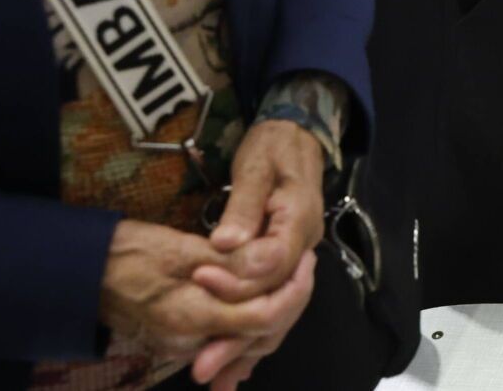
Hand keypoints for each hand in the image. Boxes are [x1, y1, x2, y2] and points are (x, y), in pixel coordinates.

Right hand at [96, 220, 313, 376]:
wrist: (77, 274)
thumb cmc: (125, 252)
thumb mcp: (180, 248)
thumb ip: (230, 262)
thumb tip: (274, 262)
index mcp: (192, 317)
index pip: (265, 318)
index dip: (294, 290)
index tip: (306, 259)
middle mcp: (190, 342)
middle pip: (262, 334)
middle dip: (292, 300)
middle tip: (305, 262)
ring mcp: (183, 346)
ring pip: (247, 339)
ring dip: (275, 309)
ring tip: (291, 273)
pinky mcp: (178, 341)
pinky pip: (226, 339)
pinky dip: (250, 321)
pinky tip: (266, 298)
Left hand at [186, 119, 327, 386]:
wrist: (296, 135)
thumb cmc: (274, 146)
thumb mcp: (256, 167)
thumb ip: (242, 206)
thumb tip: (224, 244)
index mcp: (299, 222)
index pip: (271, 264)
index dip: (235, 278)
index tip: (198, 279)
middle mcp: (303, 248)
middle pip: (277, 301)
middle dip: (240, 335)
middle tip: (202, 364)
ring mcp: (296, 261)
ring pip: (278, 313)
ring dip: (246, 347)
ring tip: (214, 377)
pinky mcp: (284, 267)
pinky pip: (275, 308)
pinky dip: (255, 338)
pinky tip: (237, 367)